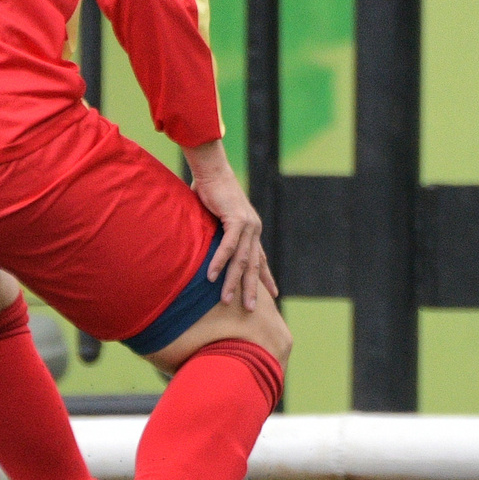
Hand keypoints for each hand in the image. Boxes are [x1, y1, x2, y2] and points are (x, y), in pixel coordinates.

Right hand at [183, 139, 277, 313]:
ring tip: (227, 301)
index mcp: (251, 229)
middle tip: (251, 309)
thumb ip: (216, 235)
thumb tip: (205, 248)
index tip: (273, 294)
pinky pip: (228, 246)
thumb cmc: (211, 191)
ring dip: (233, 281)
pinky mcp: (236, 219)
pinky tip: (213, 277)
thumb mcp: (217, 219)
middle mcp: (253, 228)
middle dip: (252, 288)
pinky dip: (220, 262)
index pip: (261, 258)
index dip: (266, 277)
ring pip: (241, 260)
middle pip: (254, 265)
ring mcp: (247, 224)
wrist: (212, 170)